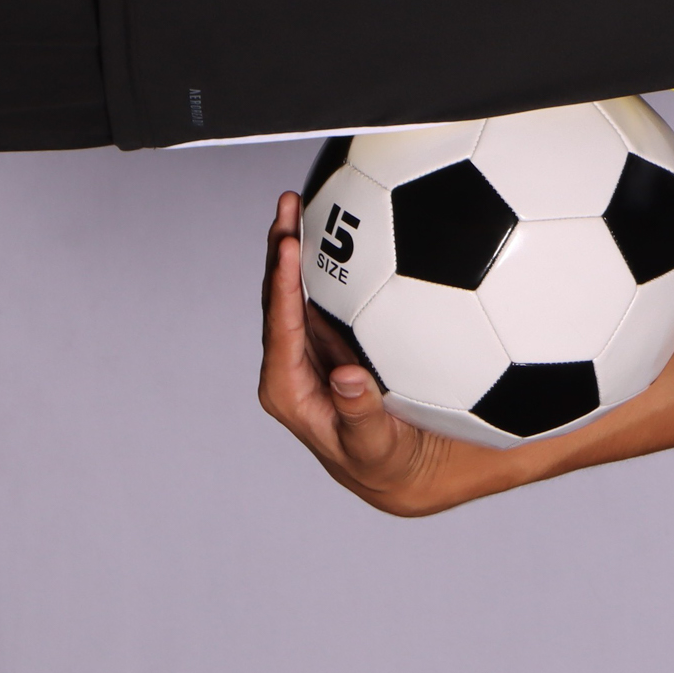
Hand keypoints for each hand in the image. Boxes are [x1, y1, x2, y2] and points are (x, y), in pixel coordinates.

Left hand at [259, 191, 481, 514]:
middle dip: (281, 251)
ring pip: (292, 292)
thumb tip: (348, 378)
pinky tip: (331, 230)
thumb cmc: (384, 461)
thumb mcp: (377, 447)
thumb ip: (362, 415)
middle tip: (289, 205)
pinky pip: (317, 294)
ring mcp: (309, 349)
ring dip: (294, 248)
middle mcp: (291, 365)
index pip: (280, 329)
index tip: (292, 247)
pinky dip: (320, 260)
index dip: (283, 287)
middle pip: (277, 300)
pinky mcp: (329, 340)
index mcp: (289, 390)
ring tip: (299, 204)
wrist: (396, 468)